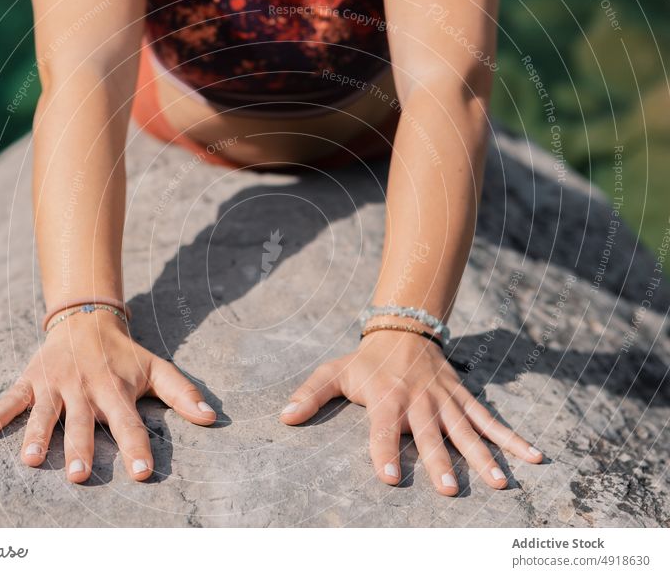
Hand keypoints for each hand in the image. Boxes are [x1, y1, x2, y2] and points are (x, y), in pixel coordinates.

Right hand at [0, 310, 215, 482]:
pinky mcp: (32, 380)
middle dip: (82, 448)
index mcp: (116, 390)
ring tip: (31, 460)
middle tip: (81, 475)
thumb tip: (213, 418)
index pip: (129, 423)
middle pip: (84, 423)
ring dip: (38, 436)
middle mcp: (86, 388)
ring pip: (46, 413)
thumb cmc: (125, 354)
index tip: (141, 473)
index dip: (136, 447)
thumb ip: (183, 393)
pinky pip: (12, 398)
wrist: (87, 320)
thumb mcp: (157, 369)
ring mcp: (56, 384)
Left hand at [280, 330, 542, 494]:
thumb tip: (284, 417)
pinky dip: (511, 437)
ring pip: (466, 429)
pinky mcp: (463, 397)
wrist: (403, 329)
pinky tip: (533, 456)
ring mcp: (445, 399)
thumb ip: (311, 394)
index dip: (385, 451)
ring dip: (482, 455)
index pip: (383, 428)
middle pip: (430, 433)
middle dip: (439, 460)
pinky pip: (489, 418)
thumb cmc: (365, 360)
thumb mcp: (334, 371)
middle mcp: (418, 399)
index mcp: (386, 396)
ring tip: (500, 482)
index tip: (391, 478)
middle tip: (448, 489)